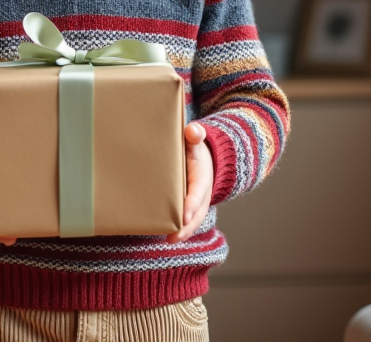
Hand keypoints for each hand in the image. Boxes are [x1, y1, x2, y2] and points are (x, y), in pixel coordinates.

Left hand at [166, 122, 212, 243]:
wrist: (204, 156)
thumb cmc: (192, 147)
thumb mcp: (195, 139)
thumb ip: (195, 134)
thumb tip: (192, 131)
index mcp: (202, 175)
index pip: (198, 190)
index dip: (192, 203)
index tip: (185, 215)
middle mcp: (202, 192)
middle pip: (197, 212)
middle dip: (188, 225)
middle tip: (175, 236)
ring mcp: (197, 202)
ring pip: (193, 220)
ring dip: (184, 231)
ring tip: (170, 240)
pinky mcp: (188, 206)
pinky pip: (186, 220)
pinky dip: (179, 229)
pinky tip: (166, 236)